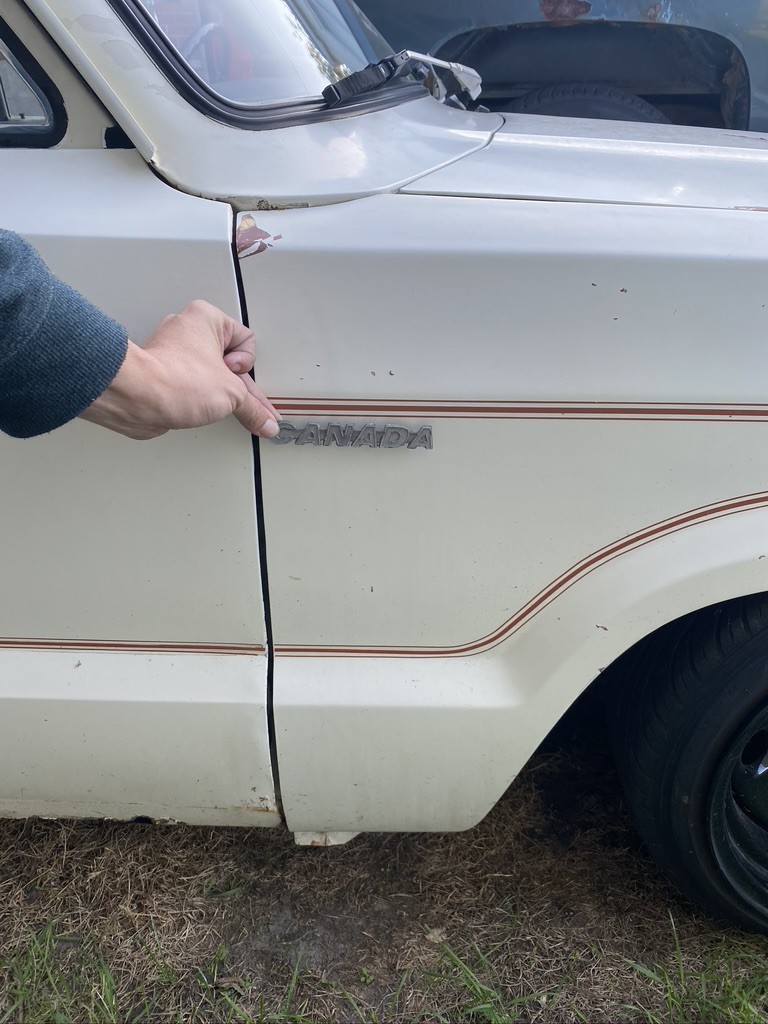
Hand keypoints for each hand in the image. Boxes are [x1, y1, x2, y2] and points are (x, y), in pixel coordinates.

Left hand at [80, 300, 279, 439]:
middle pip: (229, 360)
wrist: (136, 398)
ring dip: (219, 392)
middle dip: (240, 386)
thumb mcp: (231, 395)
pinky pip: (192, 384)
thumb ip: (253, 409)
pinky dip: (201, 398)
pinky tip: (205, 411)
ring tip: (219, 405)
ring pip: (210, 373)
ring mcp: (174, 352)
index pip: (247, 341)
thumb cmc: (175, 380)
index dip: (246, 364)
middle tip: (250, 407)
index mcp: (207, 319)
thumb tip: (266, 422)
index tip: (235, 377)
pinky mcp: (163, 372)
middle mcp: (188, 330)